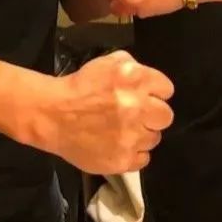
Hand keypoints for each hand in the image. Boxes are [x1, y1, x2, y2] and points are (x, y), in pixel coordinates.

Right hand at [48, 50, 173, 172]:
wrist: (54, 114)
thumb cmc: (81, 85)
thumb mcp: (108, 62)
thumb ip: (134, 66)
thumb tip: (149, 80)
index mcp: (136, 79)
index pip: (167, 89)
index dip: (156, 92)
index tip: (145, 96)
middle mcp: (137, 107)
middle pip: (166, 116)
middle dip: (153, 114)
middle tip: (137, 114)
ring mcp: (131, 136)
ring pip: (154, 139)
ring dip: (142, 134)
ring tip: (123, 130)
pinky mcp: (123, 160)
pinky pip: (143, 159)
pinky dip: (133, 153)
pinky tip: (119, 144)